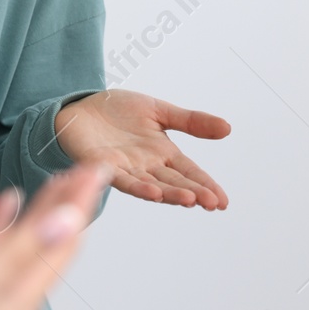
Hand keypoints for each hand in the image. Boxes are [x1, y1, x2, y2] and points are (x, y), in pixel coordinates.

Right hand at [0, 161, 113, 309]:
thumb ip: (18, 254)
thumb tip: (67, 222)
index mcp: (20, 299)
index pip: (63, 242)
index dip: (80, 203)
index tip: (95, 169)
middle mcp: (13, 299)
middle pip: (52, 243)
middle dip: (70, 204)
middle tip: (86, 167)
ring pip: (27, 245)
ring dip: (43, 211)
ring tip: (58, 178)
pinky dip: (5, 226)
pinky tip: (6, 203)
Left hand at [52, 90, 229, 209]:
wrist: (80, 106)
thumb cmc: (118, 111)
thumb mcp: (159, 111)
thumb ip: (190, 121)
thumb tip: (228, 128)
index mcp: (162, 154)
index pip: (189, 173)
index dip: (206, 186)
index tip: (224, 201)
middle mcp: (147, 166)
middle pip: (175, 183)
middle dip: (194, 193)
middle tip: (213, 203)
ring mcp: (126, 168)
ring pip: (152, 185)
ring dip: (171, 194)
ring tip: (190, 200)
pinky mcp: (103, 165)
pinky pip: (122, 179)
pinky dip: (138, 186)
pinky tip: (153, 192)